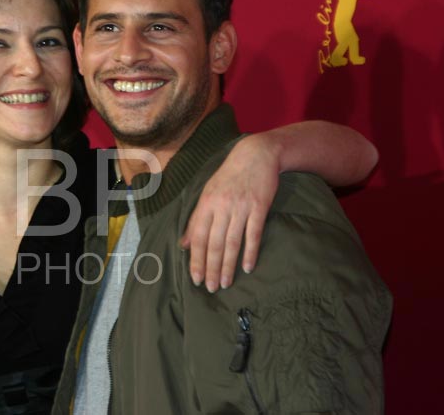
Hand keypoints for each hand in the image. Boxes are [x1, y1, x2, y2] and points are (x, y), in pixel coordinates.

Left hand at [180, 133, 278, 291]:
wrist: (256, 155)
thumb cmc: (229, 176)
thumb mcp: (208, 194)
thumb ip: (196, 220)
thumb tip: (184, 244)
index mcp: (206, 204)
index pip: (198, 238)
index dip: (196, 260)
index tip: (195, 278)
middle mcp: (221, 207)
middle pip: (214, 243)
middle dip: (211, 268)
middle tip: (210, 288)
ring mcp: (241, 207)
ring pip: (232, 242)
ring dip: (228, 266)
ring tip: (225, 283)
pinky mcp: (259, 207)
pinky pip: (253, 234)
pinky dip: (250, 252)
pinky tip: (247, 267)